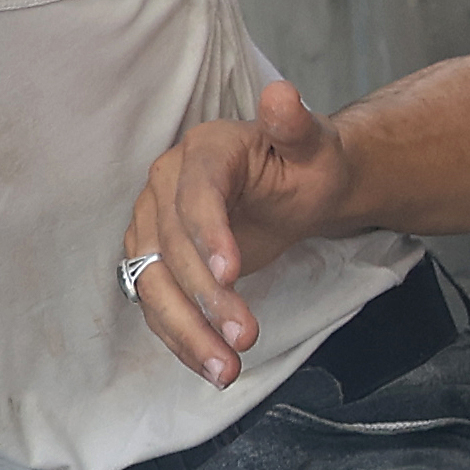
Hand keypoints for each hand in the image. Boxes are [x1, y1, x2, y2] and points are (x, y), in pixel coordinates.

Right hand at [126, 80, 357, 386]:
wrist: (298, 185)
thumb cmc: (308, 163)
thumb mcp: (315, 145)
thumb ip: (297, 126)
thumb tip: (282, 98)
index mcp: (204, 151)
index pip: (197, 194)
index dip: (208, 233)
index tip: (232, 272)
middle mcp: (166, 186)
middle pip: (171, 247)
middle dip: (206, 296)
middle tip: (245, 337)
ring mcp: (154, 225)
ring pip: (155, 283)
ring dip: (187, 331)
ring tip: (226, 371)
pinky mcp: (157, 261)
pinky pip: (159, 304)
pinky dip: (181, 339)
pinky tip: (210, 369)